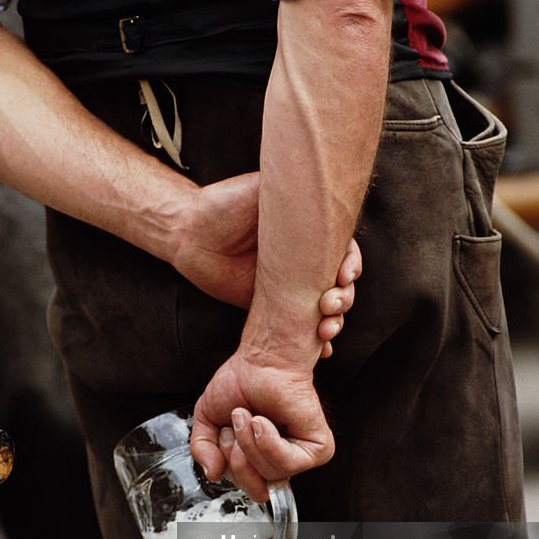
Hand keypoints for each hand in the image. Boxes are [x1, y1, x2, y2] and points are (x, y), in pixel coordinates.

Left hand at [174, 174, 360, 353]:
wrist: (187, 233)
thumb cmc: (222, 204)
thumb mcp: (262, 190)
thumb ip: (290, 190)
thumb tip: (321, 185)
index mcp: (308, 234)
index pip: (342, 250)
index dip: (350, 264)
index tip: (344, 275)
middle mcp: (303, 261)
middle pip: (340, 284)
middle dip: (344, 299)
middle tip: (329, 305)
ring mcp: (288, 287)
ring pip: (325, 309)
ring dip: (334, 323)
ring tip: (325, 332)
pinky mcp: (270, 309)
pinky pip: (297, 328)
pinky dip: (313, 344)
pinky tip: (321, 353)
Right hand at [190, 352, 333, 501]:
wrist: (261, 361)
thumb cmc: (242, 382)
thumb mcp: (208, 420)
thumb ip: (203, 450)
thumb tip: (213, 474)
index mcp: (262, 458)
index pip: (249, 488)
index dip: (231, 468)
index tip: (227, 437)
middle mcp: (283, 459)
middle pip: (257, 487)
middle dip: (236, 457)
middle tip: (236, 424)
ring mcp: (302, 455)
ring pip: (270, 475)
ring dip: (249, 443)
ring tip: (249, 416)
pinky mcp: (318, 448)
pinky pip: (287, 464)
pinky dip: (267, 442)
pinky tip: (262, 421)